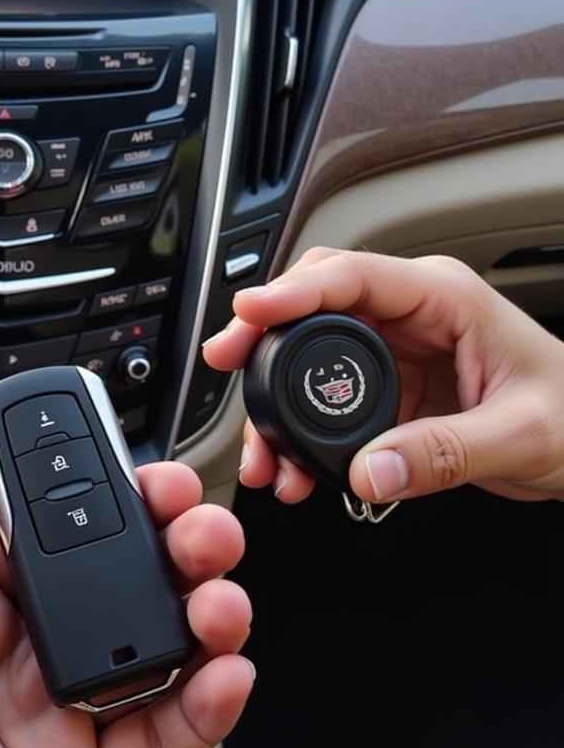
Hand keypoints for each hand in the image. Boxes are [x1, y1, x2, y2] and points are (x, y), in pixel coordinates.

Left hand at [0, 425, 253, 747]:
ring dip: (209, 615)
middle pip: (130, 585)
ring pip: (161, 654)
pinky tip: (223, 670)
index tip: (151, 478)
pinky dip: (208, 705)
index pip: (72, 532)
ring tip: (219, 595)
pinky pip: (163, 739)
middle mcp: (24, 650)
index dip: (120, 502)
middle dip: (180, 546)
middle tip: (199, 527)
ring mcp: (56, 714)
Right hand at [203, 248, 563, 504]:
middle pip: (312, 305)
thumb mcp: (520, 436)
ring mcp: (393, 348)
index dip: (291, 291)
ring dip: (274, 396)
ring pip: (309, 353)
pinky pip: (326, 397)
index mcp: (441, 297)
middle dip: (261, 334)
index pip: (350, 276)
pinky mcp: (386, 385)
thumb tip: (366, 471)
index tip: (248, 314)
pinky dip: (300, 430)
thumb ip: (442, 453)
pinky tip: (294, 466)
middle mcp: (408, 313)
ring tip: (261, 450)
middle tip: (227, 362)